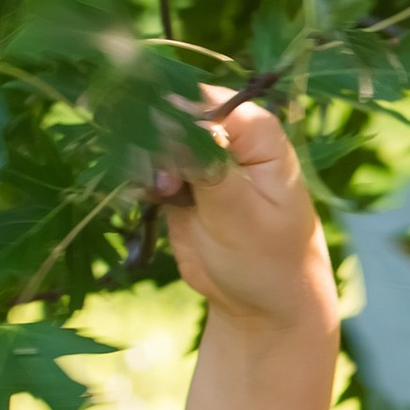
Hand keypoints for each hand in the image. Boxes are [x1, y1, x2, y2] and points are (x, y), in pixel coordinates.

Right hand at [150, 90, 336, 338]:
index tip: (154, 136)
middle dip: (154, 140)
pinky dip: (141, 181)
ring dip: (145, 163)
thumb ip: (205, 164)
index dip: (174, 112)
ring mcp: (202, 160)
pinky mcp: (180, 184)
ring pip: (155, 140)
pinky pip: (148, 169)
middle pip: (174, 115)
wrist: (261, 307)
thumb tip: (168, 118)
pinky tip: (150, 200)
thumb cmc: (268, 260)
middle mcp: (231, 139)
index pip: (207, 101)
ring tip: (163, 194)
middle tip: (163, 181)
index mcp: (260, 135)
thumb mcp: (238, 213)